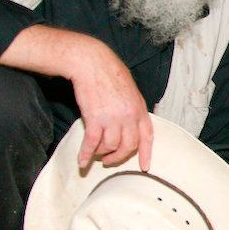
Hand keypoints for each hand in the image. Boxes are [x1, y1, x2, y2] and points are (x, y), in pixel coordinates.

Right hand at [70, 37, 152, 170]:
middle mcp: (128, 116)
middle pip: (128, 146)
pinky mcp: (95, 119)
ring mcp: (112, 118)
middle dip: (118, 156)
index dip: (145, 153)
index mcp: (139, 108)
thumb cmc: (108, 71)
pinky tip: (82, 161)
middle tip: (109, 160)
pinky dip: (86, 155)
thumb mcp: (130, 89)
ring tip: (96, 154)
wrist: (91, 62)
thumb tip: (130, 123)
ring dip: (102, 153)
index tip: (144, 167)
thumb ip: (132, 107)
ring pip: (110, 146)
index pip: (147, 136)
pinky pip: (91, 143)